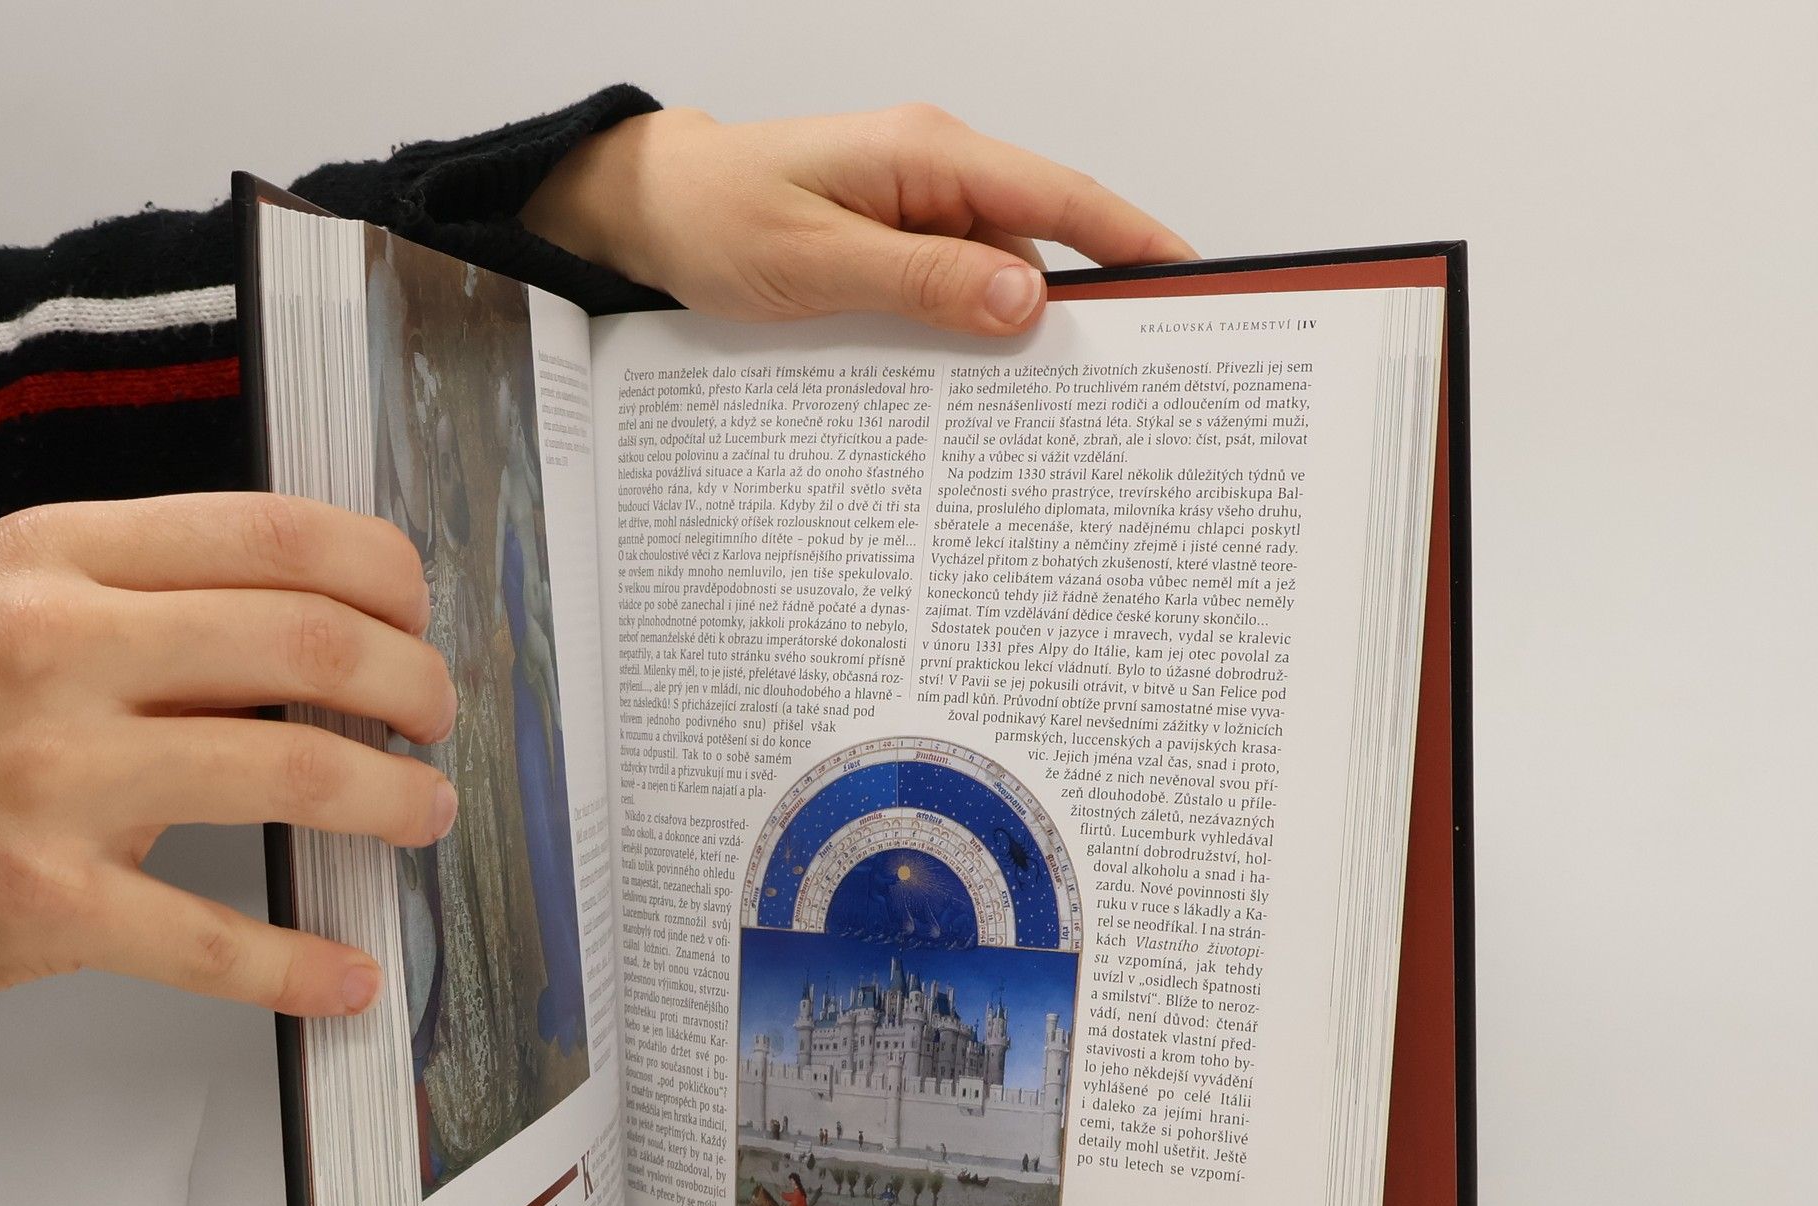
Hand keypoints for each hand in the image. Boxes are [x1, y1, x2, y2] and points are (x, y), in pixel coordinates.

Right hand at [0, 494, 456, 1014]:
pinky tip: (349, 975)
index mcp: (57, 559)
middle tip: (438, 720)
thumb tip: (307, 633)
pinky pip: (217, 943)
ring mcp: (52, 782)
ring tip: (424, 814)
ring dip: (398, 804)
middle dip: (417, 688)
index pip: (279, 535)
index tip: (417, 617)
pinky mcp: (43, 904)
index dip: (389, 578)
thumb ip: (139, 600)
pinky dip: (304, 966)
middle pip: (316, 648)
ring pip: (298, 781)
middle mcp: (60, 652)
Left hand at [523, 103, 1194, 337]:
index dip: (1134, 238)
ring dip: (1015, 335)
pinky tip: (969, 386)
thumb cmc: (719, 220)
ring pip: (1000, 276)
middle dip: (1086, 306)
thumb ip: (923, 282)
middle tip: (1128, 377)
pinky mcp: (901, 241)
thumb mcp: (818, 263)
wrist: (656, 208)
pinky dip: (971, 334)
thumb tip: (1025, 302)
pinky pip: (958, 287)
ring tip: (1037, 409)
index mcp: (928, 155)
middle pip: (1043, 242)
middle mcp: (937, 172)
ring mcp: (921, 207)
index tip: (1190, 281)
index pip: (1060, 196)